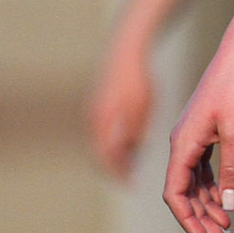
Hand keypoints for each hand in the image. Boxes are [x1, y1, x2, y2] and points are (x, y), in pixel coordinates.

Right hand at [87, 39, 153, 180]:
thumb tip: (130, 155)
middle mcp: (93, 119)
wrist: (125, 48)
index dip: (119, 173)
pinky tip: (129, 140)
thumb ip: (134, 133)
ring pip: (101, 141)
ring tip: (130, 162)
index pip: (107, 158)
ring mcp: (93, 110)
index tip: (131, 184)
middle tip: (129, 178)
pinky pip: (102, 130)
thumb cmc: (137, 78)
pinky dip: (112, 140)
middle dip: (114, 167)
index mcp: (101, 123)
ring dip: (113, 154)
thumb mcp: (141, 109)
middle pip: (100, 152)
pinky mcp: (97, 103)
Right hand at [162, 44, 233, 232]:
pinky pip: (202, 171)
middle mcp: (181, 144)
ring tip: (225, 227)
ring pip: (192, 183)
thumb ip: (232, 170)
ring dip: (206, 206)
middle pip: (183, 192)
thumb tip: (228, 205)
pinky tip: (225, 202)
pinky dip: (212, 189)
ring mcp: (192, 140)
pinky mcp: (204, 135)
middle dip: (199, 219)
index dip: (188, 219)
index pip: (175, 193)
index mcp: (182, 144)